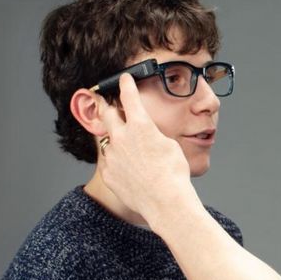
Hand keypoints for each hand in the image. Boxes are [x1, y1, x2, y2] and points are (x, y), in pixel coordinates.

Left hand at [97, 73, 195, 226]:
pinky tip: (130, 170)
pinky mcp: (108, 173)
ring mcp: (112, 155)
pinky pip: (109, 163)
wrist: (165, 201)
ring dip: (116, 141)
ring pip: (108, 141)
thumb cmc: (173, 174)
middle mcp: (121, 136)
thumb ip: (154, 135)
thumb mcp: (170, 146)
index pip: (129, 96)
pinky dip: (117, 163)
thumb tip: (149, 135)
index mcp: (140, 125)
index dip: (125, 84)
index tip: (123, 78)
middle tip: (107, 105)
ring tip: (129, 151)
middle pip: (106, 114)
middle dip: (107, 107)